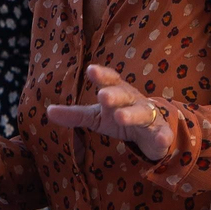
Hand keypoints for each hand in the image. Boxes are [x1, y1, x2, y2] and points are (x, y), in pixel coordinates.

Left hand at [44, 65, 173, 161]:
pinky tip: (162, 139)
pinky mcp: (160, 133)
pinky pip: (163, 134)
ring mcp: (149, 116)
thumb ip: (74, 114)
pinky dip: (163, 137)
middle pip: (125, 95)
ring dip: (132, 115)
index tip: (91, 70)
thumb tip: (47, 111)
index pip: (111, 80)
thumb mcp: (97, 116)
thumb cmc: (120, 116)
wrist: (153, 130)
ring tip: (121, 117)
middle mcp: (134, 100)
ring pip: (142, 113)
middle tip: (102, 96)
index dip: (102, 75)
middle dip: (115, 95)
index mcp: (119, 92)